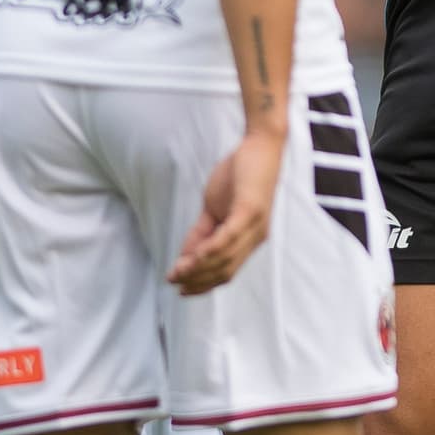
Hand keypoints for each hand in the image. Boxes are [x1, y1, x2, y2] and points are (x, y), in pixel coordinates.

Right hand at [167, 131, 285, 296]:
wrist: (260, 146)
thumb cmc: (240, 174)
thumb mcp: (214, 207)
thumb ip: (202, 232)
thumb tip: (185, 255)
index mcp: (248, 239)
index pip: (226, 271)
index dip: (203, 283)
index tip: (180, 288)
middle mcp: (255, 238)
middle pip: (225, 271)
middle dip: (197, 281)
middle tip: (174, 283)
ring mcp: (255, 226)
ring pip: (225, 259)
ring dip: (198, 269)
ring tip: (177, 272)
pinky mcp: (250, 211)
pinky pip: (228, 238)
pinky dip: (210, 251)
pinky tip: (193, 257)